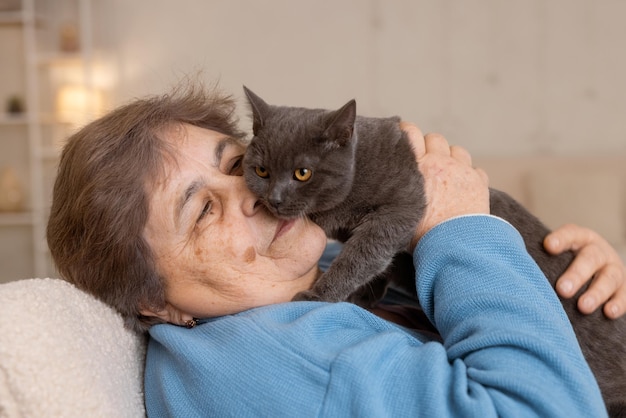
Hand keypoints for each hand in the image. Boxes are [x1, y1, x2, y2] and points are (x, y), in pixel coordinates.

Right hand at [400, 122, 489, 251]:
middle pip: (435, 138)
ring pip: (457, 150)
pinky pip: (476, 170)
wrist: (454, 243)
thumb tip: (384, 196)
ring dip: (452, 158)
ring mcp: (462, 171)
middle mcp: (440, 163)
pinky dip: (471, 175)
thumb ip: (395, 195)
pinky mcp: (478, 183)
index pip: (410, 133)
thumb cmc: (423, 233)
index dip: (406, 130)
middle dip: (431, 145)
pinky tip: (464, 187)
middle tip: (426, 159)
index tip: (403, 132)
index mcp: (418, 167)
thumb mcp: (399, 211)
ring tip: (447, 172)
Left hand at [545, 224, 625, 317]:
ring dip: (596, 293)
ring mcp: (614, 268)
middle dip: (577, 274)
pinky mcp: (625, 287)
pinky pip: (625, 294)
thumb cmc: (564, 262)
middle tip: (562, 290)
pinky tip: (609, 312)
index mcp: (580, 238)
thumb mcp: (557, 254)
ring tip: (583, 307)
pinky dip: (619, 303)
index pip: (571, 234)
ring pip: (610, 278)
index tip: (548, 246)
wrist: (596, 269)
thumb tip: (516, 266)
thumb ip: (542, 257)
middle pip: (590, 259)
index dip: (561, 239)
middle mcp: (599, 251)